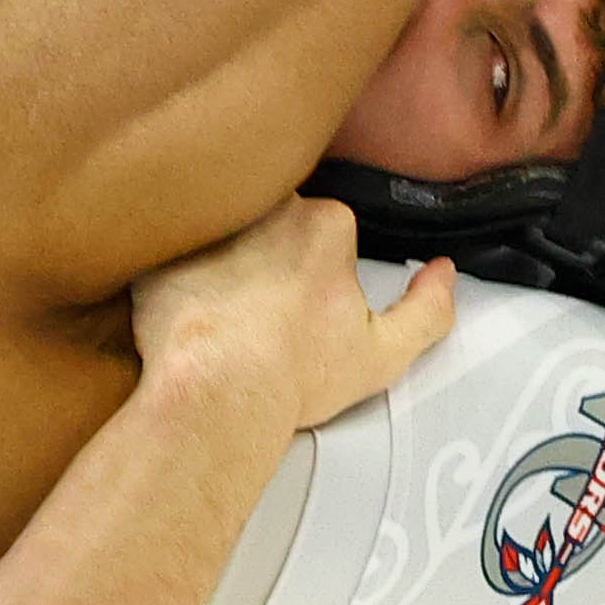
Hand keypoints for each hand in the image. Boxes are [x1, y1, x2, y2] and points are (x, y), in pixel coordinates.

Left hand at [131, 197, 453, 438]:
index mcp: (325, 224)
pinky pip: (167, 252)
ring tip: (219, 304)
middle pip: (270, 217)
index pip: (324, 227)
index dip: (316, 266)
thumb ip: (427, 310)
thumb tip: (444, 274)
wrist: (218, 394)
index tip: (304, 301)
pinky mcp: (160, 249)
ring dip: (220, 255)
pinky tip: (180, 312)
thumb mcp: (384, 354)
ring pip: (219, 228)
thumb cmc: (296, 376)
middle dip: (268, 250)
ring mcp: (209, 224)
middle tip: (260, 302)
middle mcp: (267, 209)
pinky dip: (172, 275)